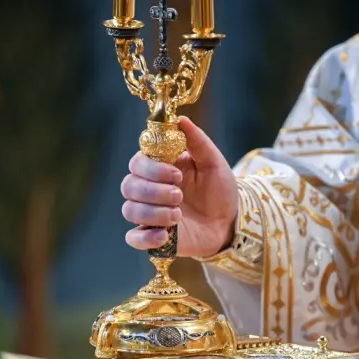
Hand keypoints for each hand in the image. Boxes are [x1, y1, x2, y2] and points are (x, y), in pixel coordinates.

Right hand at [121, 116, 237, 256]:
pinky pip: (133, 238)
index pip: (138, 163)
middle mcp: (149, 190)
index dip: (152, 169)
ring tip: (178, 215)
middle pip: (128, 185)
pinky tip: (164, 236)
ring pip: (129, 210)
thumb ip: (197, 141)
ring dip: (152, 213)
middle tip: (179, 195)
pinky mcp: (153, 236)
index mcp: (159, 168)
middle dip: (152, 191)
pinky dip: (144, 237)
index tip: (177, 174)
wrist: (230, 222)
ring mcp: (149, 214)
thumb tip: (180, 119)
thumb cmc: (219, 190)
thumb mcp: (213, 163)